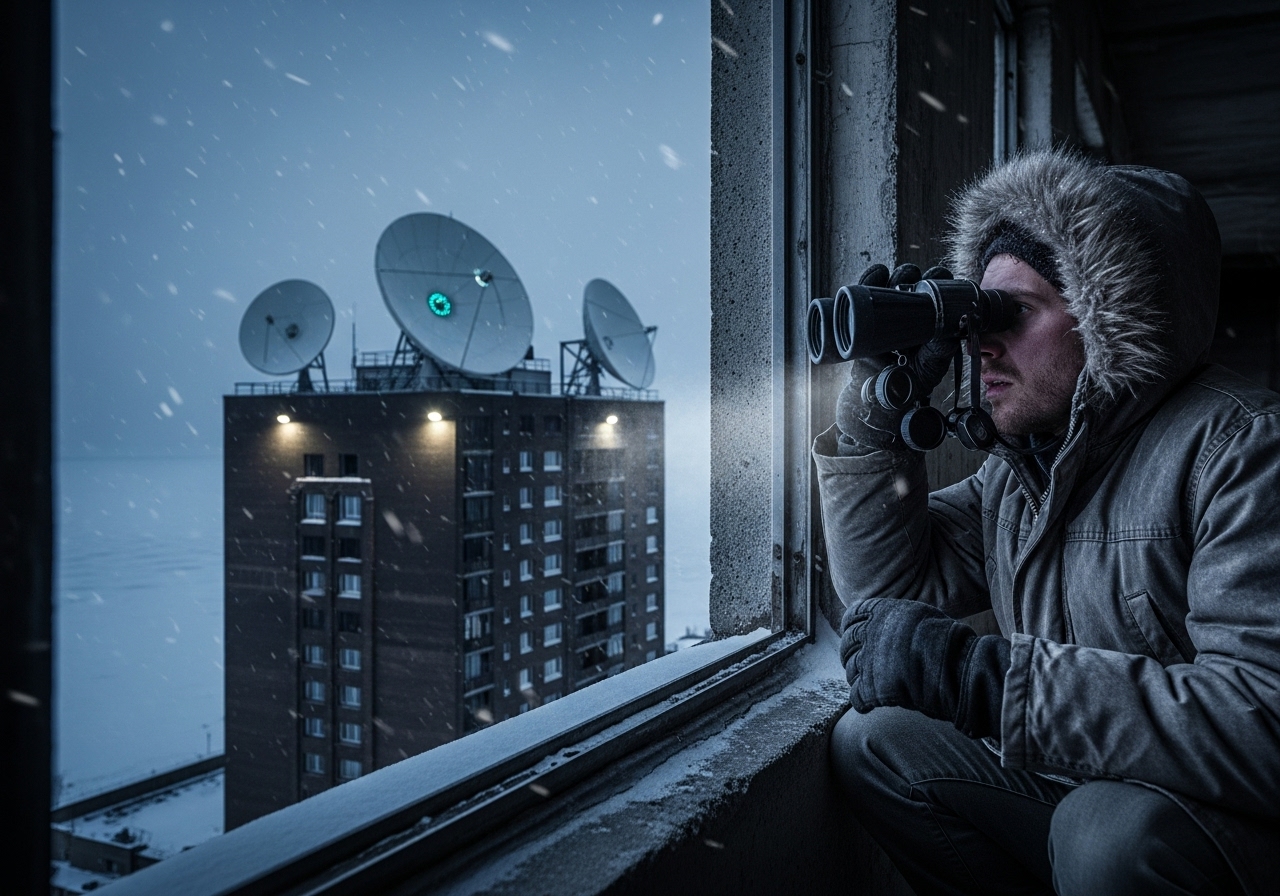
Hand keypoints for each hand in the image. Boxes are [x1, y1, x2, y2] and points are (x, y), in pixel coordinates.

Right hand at [835, 263, 956, 452]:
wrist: (866, 421)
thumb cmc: (896, 405)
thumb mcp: (920, 379)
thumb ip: (934, 360)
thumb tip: (948, 335)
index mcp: (925, 340)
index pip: (934, 305)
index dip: (939, 288)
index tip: (942, 277)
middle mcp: (905, 332)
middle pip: (910, 294)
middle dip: (915, 277)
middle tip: (919, 273)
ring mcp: (882, 330)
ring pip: (888, 294)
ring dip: (894, 277)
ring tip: (898, 272)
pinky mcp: (860, 331)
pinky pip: (862, 303)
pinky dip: (868, 283)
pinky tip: (877, 274)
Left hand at [839, 597, 1009, 738]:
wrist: (961, 668)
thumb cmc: (948, 642)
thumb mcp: (920, 616)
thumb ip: (894, 618)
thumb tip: (876, 621)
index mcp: (881, 611)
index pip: (850, 618)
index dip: (851, 629)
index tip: (857, 639)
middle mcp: (870, 633)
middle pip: (847, 644)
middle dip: (852, 655)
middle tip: (863, 665)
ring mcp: (869, 660)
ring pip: (850, 671)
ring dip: (859, 678)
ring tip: (874, 684)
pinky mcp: (873, 688)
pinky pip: (856, 696)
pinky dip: (862, 701)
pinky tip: (870, 703)